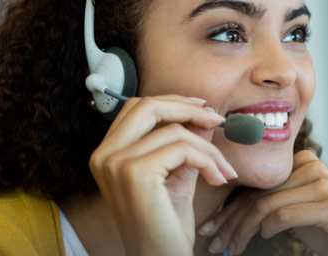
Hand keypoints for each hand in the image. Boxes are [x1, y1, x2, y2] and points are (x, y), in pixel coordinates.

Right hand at [89, 95, 236, 255]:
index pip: (138, 108)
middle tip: (217, 121)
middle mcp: (104, 155)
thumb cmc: (166, 225)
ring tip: (223, 170)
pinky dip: (208, 161)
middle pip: (149, 106)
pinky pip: (184, 149)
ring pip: (175, 131)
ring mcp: (116, 163)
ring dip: (209, 148)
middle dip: (188, 108)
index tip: (202, 109)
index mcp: (107, 154)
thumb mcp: (177, 175)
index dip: (172, 102)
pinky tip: (218, 180)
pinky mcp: (136, 173)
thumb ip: (186, 144)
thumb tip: (204, 115)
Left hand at [199, 150, 327, 255]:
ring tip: (231, 250)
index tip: (209, 228)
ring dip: (242, 232)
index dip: (229, 208)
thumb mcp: (294, 209)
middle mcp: (313, 166)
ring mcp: (323, 184)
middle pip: (259, 194)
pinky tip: (264, 238)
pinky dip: (268, 229)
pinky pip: (283, 215)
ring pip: (266, 206)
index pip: (256, 185)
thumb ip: (271, 200)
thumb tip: (224, 213)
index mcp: (303, 161)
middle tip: (213, 243)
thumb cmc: (324, 229)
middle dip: (230, 222)